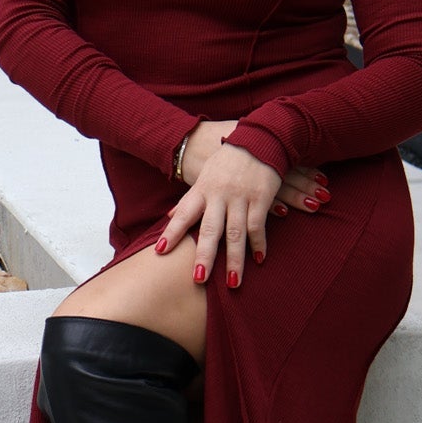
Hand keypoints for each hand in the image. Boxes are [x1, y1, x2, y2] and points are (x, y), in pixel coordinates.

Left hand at [157, 121, 329, 287]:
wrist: (259, 139)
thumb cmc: (228, 160)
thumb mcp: (204, 176)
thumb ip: (188, 200)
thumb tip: (167, 218)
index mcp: (202, 189)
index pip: (183, 214)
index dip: (171, 233)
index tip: (160, 251)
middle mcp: (219, 195)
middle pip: (209, 230)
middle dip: (204, 255)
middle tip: (198, 279)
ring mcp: (240, 197)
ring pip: (235, 233)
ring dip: (234, 259)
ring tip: (232, 283)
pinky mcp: (261, 198)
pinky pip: (258, 226)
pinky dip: (259, 244)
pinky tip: (259, 260)